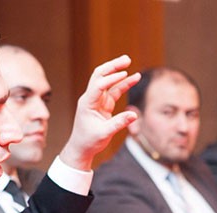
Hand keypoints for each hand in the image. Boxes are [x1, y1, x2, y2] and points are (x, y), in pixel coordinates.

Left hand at [60, 55, 141, 169]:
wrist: (81, 149)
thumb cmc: (89, 141)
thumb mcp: (105, 133)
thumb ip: (119, 123)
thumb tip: (134, 115)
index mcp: (87, 103)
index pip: (99, 85)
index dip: (111, 79)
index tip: (125, 74)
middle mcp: (90, 98)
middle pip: (100, 75)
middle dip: (112, 66)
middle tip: (126, 59)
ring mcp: (97, 100)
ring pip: (106, 80)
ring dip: (117, 71)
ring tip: (129, 62)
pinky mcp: (103, 105)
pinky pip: (114, 91)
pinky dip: (123, 84)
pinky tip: (133, 78)